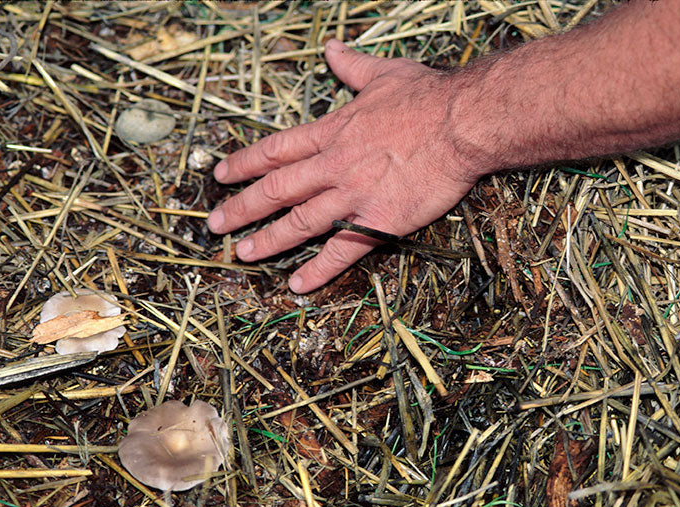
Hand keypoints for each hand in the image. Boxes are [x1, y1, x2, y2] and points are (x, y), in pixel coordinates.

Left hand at [208, 40, 482, 292]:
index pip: (277, 150)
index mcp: (333, 132)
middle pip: (277, 189)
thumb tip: (334, 49)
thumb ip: (352, 67)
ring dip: (268, 240)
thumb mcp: (384, 74)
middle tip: (215, 224)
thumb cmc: (428, 97)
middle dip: (242, 208)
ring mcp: (353, 194)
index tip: (222, 176)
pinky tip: (298, 284)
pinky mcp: (378, 220)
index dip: (245, 164)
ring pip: (299, 222)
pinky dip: (319, 269)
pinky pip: (342, 250)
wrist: (463, 123)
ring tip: (242, 254)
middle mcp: (334, 165)